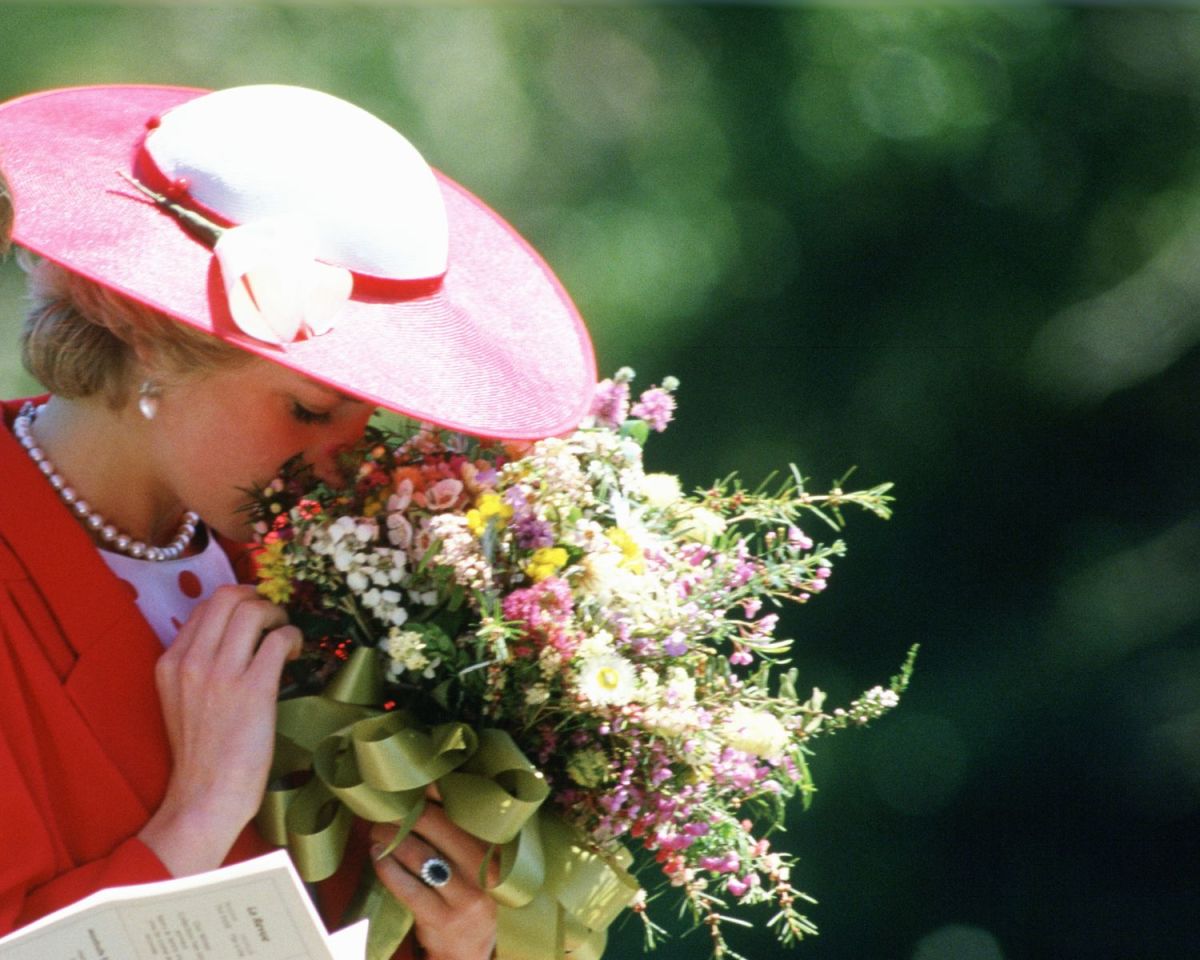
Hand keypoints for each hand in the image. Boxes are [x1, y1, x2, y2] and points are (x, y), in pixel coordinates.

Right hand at [138, 585, 299, 874]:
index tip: (253, 617)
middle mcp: (192, 661)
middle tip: (272, 618)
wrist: (205, 797)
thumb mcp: (181, 700)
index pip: (204, 607)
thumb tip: (232, 637)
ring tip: (285, 633)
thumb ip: (197, 666)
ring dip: (278, 614)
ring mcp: (222, 673)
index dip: (235, 603)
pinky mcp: (253, 688)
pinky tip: (296, 652)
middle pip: (227, 596)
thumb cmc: (201, 753)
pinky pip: (279, 639)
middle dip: (257, 598)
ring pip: (253, 610)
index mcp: (170, 663)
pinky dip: (293, 637)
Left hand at [370, 798, 497, 959]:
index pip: (463, 809)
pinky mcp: (441, 917)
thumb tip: (430, 785)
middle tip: (385, 810)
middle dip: (405, 813)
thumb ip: (458, 828)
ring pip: (420, 854)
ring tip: (377, 831)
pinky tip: (377, 857)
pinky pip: (407, 886)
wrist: (469, 952)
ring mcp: (465, 895)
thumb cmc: (467, 894)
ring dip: (391, 838)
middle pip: (438, 825)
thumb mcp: (475, 862)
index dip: (433, 794)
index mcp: (495, 849)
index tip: (411, 788)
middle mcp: (486, 870)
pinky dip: (387, 867)